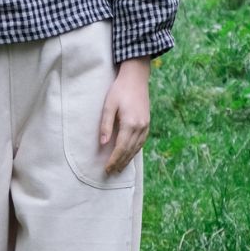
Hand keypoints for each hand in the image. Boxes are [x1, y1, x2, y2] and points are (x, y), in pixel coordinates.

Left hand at [98, 57, 150, 174]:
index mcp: (130, 123)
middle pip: (129, 151)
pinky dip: (135, 151)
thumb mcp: (108, 106)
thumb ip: (105, 125)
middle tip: (111, 173)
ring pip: (137, 148)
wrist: (136, 78)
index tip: (107, 169)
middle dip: (120, 163)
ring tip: (119, 168)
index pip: (121, 148)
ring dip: (128, 159)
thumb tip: (102, 144)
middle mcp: (140, 127)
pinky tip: (129, 155)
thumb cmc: (119, 90)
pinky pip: (141, 142)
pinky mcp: (147, 123)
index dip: (114, 160)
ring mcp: (146, 125)